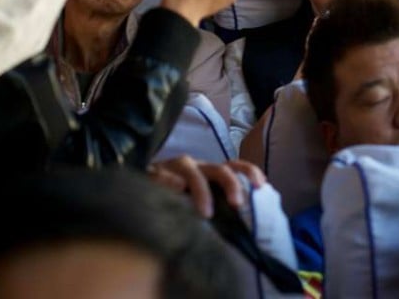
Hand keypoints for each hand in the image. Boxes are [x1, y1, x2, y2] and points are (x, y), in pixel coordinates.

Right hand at [148, 155, 265, 217]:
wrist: (137, 194)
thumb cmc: (175, 204)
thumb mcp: (199, 207)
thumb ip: (218, 211)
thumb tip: (247, 231)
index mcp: (209, 174)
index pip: (235, 167)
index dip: (250, 172)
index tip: (262, 186)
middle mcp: (196, 168)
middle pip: (220, 168)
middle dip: (231, 184)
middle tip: (237, 204)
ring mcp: (174, 168)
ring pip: (192, 171)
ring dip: (202, 190)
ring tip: (206, 213)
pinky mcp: (153, 173)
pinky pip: (162, 176)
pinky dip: (169, 181)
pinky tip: (174, 190)